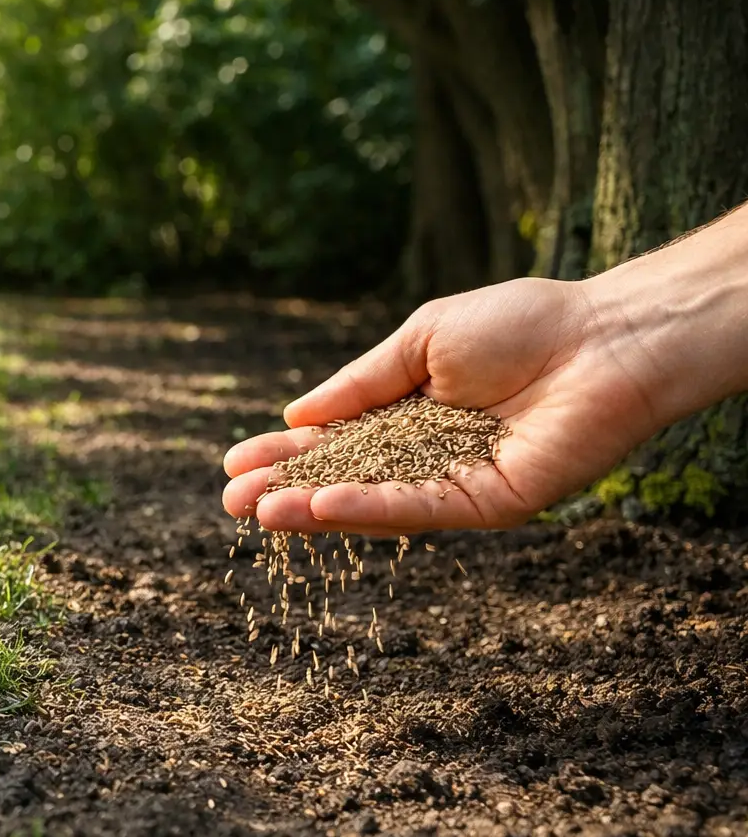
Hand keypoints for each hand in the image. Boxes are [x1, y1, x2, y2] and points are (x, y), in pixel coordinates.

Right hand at [221, 276, 673, 534]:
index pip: (334, 442)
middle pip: (344, 480)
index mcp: (409, 414)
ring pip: (374, 504)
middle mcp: (428, 457)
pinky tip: (324, 506)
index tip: (233, 464)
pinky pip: (421, 509)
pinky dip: (371, 509)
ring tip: (261, 512)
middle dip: (287, 490)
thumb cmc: (522, 324)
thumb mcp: (420, 341)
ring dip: (315, 510)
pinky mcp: (491, 503)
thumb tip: (296, 414)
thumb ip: (361, 383)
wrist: (605, 336)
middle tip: (231, 503)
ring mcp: (457, 484)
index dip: (284, 452)